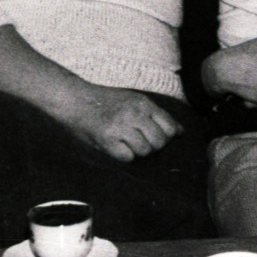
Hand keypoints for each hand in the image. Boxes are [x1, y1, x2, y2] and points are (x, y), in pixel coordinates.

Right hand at [57, 84, 181, 161]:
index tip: (158, 137)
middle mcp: (135, 114)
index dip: (167, 136)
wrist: (75, 100)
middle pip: (160, 142)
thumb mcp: (134, 100)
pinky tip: (116, 147)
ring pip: (145, 151)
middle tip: (140, 141)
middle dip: (153, 146)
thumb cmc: (106, 101)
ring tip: (127, 143)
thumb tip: (181, 131)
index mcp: (143, 103)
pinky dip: (124, 156)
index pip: (170, 127)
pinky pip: (127, 157)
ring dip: (138, 151)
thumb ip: (157, 114)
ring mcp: (121, 127)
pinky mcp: (107, 140)